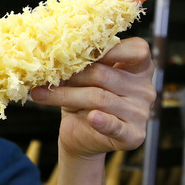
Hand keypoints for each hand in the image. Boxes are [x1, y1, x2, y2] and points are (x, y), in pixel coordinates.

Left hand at [29, 37, 156, 161]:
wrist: (78, 135)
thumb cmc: (83, 100)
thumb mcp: (83, 78)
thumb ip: (82, 64)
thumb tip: (57, 51)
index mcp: (140, 69)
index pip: (137, 50)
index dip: (110, 48)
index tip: (79, 49)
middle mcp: (145, 89)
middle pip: (104, 74)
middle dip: (71, 75)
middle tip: (46, 75)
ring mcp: (141, 113)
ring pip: (99, 97)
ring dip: (64, 95)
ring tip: (40, 94)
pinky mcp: (133, 135)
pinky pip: (115, 126)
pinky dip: (103, 122)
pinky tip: (92, 118)